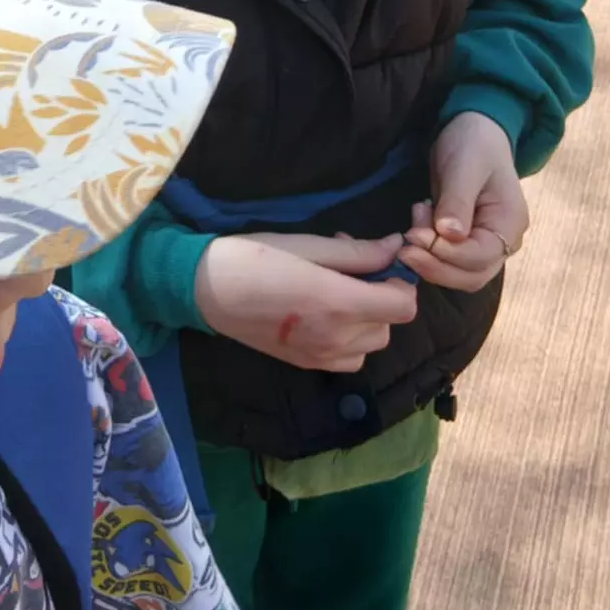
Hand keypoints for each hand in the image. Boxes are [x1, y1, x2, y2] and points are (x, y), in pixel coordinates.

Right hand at [194, 232, 417, 372]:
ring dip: (368, 320)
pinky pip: (350, 359)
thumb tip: (395, 247)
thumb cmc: (254, 256)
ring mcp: (321, 356)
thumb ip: (357, 252)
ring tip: (338, 294)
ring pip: (373, 343)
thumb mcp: (307, 244)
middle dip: (381, 297)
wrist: (206, 289)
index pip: (403, 305)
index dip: (401, 282)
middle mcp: (337, 337)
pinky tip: (326, 317)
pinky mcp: (307, 364)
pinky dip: (351, 341)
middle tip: (350, 269)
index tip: (381, 265)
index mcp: (338, 302)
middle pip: (390, 324)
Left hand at [399, 111, 527, 292]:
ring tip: (413, 223)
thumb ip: (457, 201)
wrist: (474, 132)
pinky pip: (448, 261)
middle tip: (404, 246)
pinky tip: (417, 224)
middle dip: (435, 266)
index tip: (414, 236)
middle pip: (471, 276)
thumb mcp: (465, 166)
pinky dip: (428, 252)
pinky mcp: (467, 242)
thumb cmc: (474, 144)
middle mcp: (503, 241)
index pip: (480, 257)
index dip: (445, 254)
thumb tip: (449, 235)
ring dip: (429, 260)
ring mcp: (486, 244)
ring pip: (458, 274)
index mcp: (510, 223)